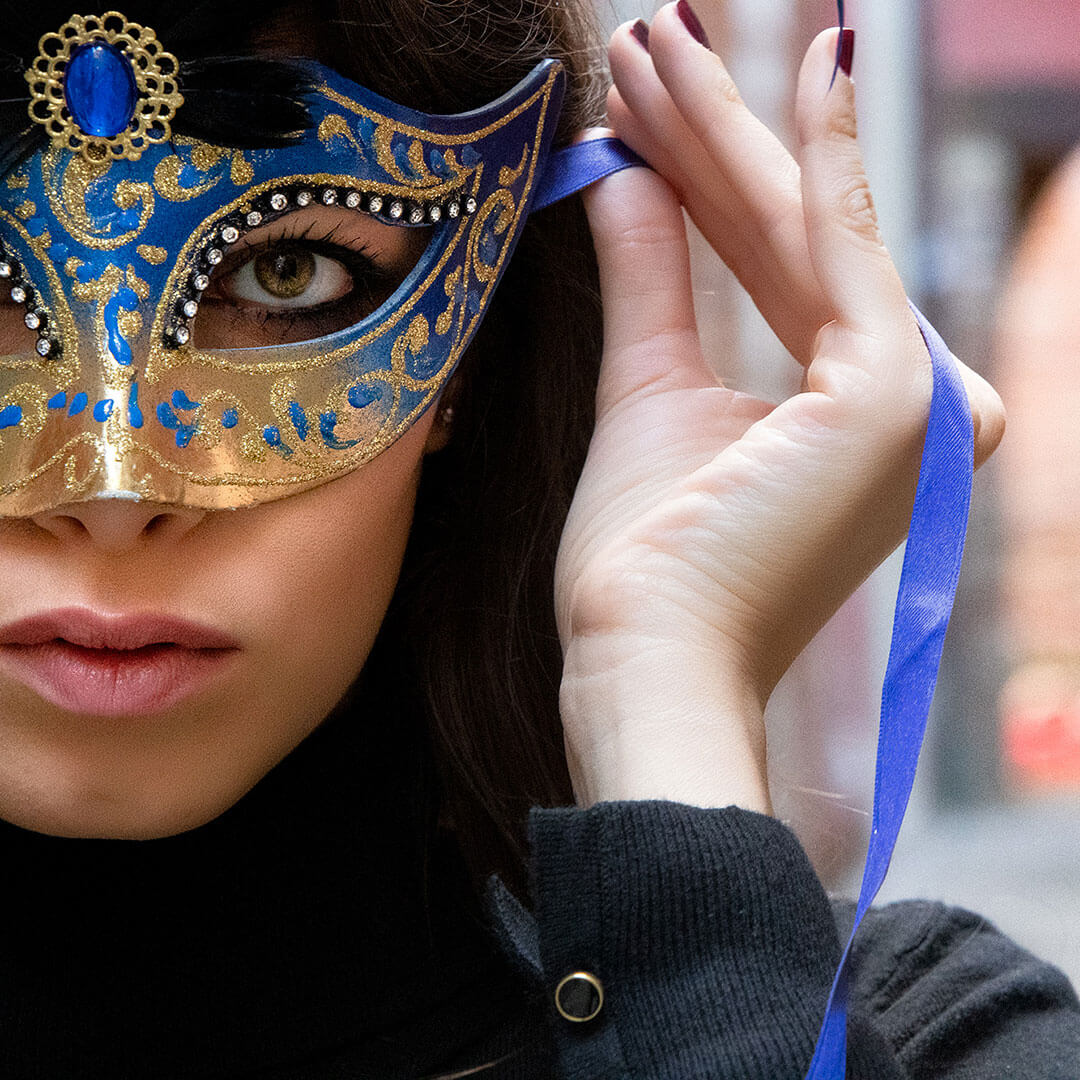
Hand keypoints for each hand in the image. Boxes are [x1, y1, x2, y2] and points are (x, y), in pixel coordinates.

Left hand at [554, 7, 1004, 810]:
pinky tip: (808, 59)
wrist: (645, 658)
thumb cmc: (645, 560)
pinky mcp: (899, 399)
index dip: (714, 177)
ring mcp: (917, 403)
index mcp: (855, 418)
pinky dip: (820, 154)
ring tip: (657, 36)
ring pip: (803, 232)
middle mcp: (911, 406)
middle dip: (712, 134)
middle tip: (649, 38)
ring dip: (728, 127)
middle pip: (789, 240)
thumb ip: (655, 280)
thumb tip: (630, 178)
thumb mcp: (650, 390)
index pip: (775, 268)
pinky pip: (846, 250)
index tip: (656, 101)